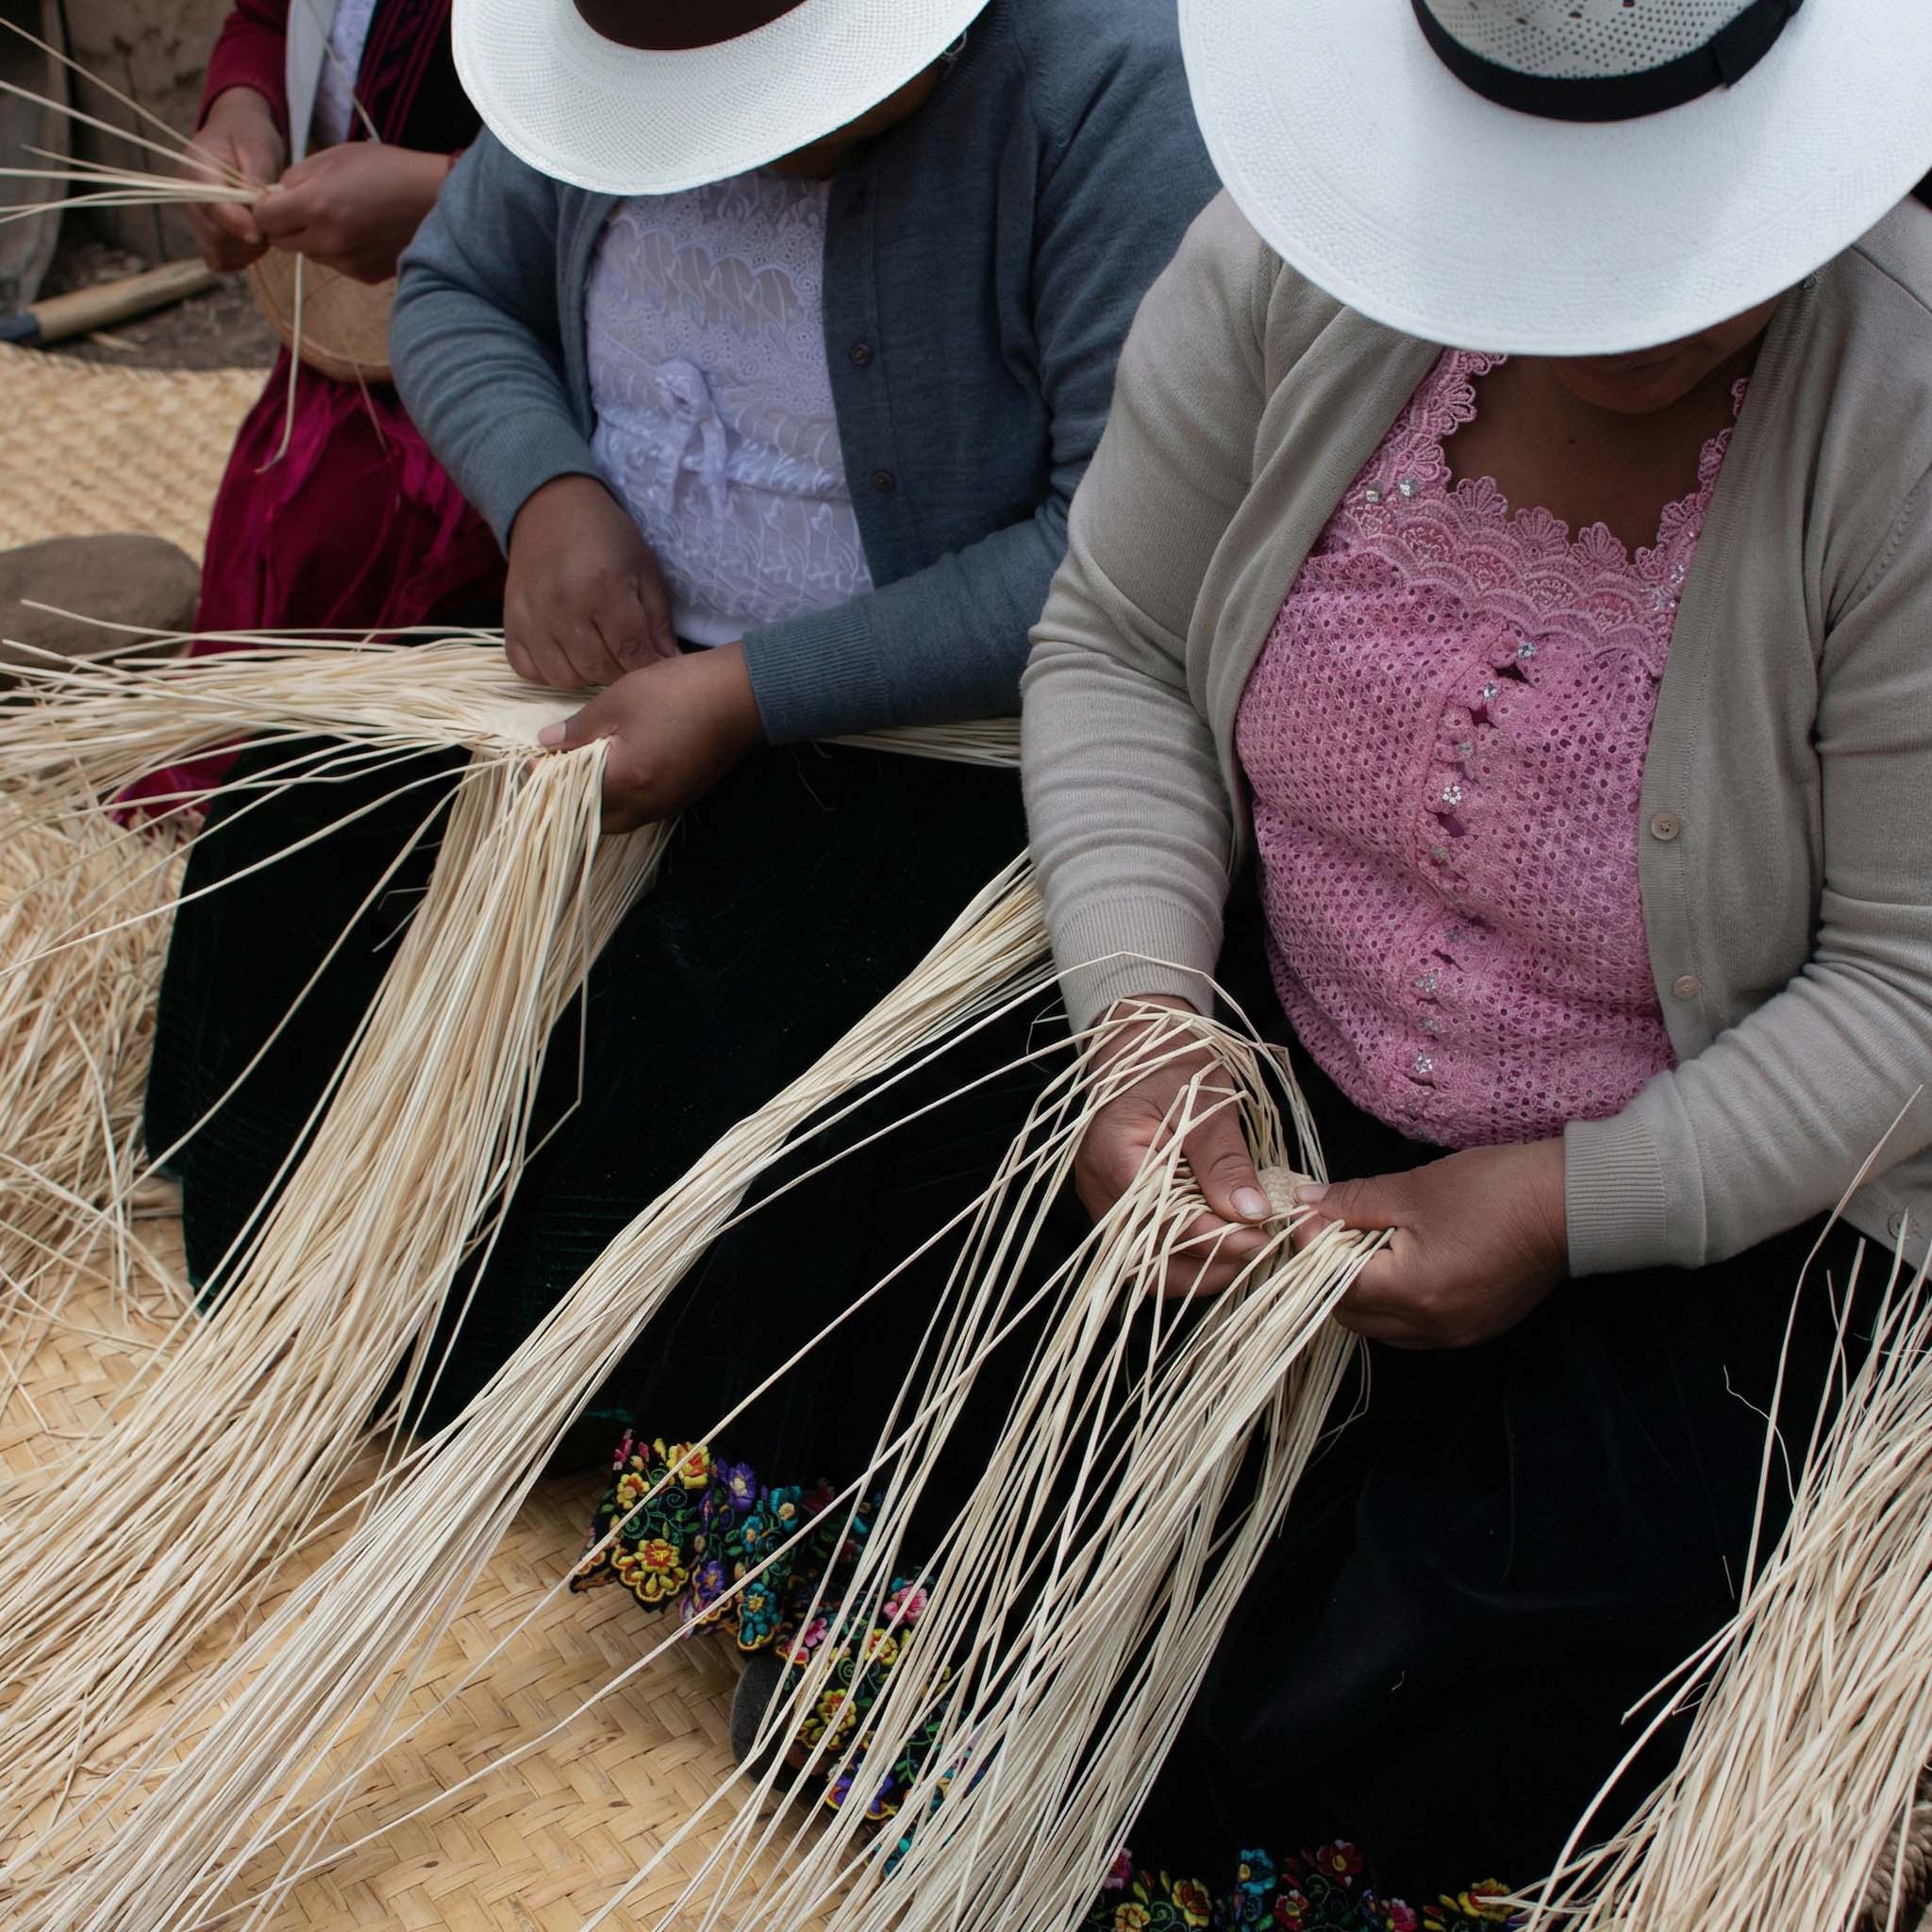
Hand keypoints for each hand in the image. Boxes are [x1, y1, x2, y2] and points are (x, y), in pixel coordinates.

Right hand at [184, 88, 284, 272]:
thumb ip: (256, 177)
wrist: (238, 136)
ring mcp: (196, 219)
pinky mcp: (206, 235)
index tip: (259, 233)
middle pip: (214, 237)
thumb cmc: (250, 137)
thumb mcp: (258, 147)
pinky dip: (241, 259)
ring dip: (248, 251)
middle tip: (272, 227)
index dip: (236, 223)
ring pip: (217, 254)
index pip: (209, 206)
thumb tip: (258, 208)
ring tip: (266, 230)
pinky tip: (257, 242)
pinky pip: (220, 262)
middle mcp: (188, 198)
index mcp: (195, 170)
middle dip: (248, 239)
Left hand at [254, 142, 448, 282]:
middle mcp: (329, 240)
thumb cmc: (388, 169)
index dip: (265, 206)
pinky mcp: (365, 275)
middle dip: (285, 224)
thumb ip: (296, 177)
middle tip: (307, 207)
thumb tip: (275, 196)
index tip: (278, 198)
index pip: (263, 218)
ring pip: (309, 254)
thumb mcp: (335, 156)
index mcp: (316, 205)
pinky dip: (339, 250)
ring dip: (313, 238)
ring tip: (342, 218)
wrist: (437, 200)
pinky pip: (336, 264)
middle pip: (281, 242)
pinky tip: (362, 233)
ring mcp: (348, 262)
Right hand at [504, 475, 677, 688]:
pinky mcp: (510, 625)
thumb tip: (673, 664)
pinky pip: (530, 671)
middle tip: (628, 656)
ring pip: (565, 678)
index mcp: (603, 590)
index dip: (649, 667)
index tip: (658, 666)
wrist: (550, 506)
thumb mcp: (644, 568)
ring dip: (587, 675)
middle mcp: (564, 608)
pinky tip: (565, 653)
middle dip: (621, 671)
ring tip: (598, 653)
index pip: (631, 653)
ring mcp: (532, 619)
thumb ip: (658, 621)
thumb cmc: (606, 536)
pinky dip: (550, 672)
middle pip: (599, 670)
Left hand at [537, 644, 763, 832]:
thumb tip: (547, 743)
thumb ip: (580, 727)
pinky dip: (622, 798)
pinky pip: (642, 809)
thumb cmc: (678, 693)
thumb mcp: (620, 700)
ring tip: (584, 769)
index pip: (570, 796)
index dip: (545, 781)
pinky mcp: (684, 795)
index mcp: (625, 781)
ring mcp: (669, 804)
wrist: (743, 696)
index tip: (531, 760)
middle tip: (556, 770)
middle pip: (594, 822)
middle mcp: (646, 804)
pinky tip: (619, 769)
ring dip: (597, 803)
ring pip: (620, 819)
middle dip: (570, 802)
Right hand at [1073, 996, 1276, 1297]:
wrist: (1144, 1050)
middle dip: (1209, 1265)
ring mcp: (1104, 1203)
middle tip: (1261, 1251)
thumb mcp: (1208, 1103)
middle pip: (1149, 1257)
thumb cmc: (1173, 1067)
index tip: (1263, 1238)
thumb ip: (1225, 1161)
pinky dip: (1189, 1258)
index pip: (1162, 1220)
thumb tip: (1252, 1213)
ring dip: (1200, 1269)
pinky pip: (1151, 1252)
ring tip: (1247, 1252)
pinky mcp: (1120, 1210)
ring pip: (1148, 1266)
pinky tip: (1225, 1248)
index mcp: (1114, 1154)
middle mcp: (1099, 1188)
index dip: (1215, 1238)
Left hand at [1294, 1140, 1567, 1348]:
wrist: (1571, 1203)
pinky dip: (1395, 1301)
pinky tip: (1400, 1263)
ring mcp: (1456, 1334)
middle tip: (1333, 1227)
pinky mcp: (1475, 1328)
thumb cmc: (1493, 1190)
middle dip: (1330, 1274)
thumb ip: (1352, 1201)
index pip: (1332, 1285)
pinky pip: (1414, 1328)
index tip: (1308, 1214)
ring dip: (1362, 1291)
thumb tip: (1306, 1203)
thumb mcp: (1413, 1190)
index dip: (1311, 1249)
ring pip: (1381, 1326)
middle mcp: (1432, 1328)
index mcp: (1413, 1294)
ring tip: (1367, 1243)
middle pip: (1351, 1315)